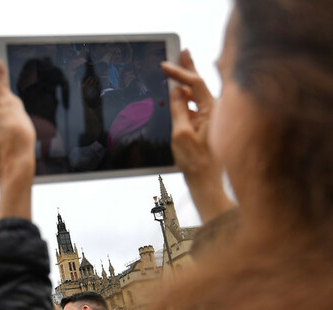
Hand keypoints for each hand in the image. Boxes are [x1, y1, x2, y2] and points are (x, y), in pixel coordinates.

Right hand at [161, 50, 233, 222]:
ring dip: (185, 85)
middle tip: (182, 52)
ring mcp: (212, 120)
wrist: (208, 184)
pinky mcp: (207, 129)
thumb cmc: (197, 163)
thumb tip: (176, 92)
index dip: (180, 73)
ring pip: (197, 97)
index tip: (165, 66)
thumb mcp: (181, 135)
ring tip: (175, 71)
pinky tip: (177, 96)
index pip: (196, 84)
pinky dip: (185, 100)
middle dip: (189, 69)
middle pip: (200, 85)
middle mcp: (216, 113)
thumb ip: (178, 111)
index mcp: (214, 111)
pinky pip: (196, 109)